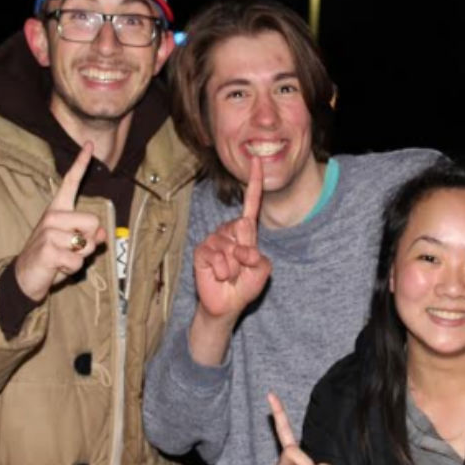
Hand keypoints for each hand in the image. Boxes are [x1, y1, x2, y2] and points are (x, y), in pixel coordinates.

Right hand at [13, 143, 106, 301]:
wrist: (25, 277)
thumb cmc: (52, 257)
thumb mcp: (74, 246)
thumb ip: (90, 237)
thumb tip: (103, 233)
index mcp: (58, 210)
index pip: (70, 182)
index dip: (81, 164)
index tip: (90, 144)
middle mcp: (52, 216)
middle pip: (94, 222)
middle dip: (90, 242)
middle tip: (71, 250)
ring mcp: (47, 232)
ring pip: (87, 244)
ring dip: (80, 257)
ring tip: (62, 258)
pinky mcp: (47, 249)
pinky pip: (77, 261)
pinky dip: (71, 269)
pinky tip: (56, 267)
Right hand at [192, 156, 271, 320]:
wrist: (227, 305)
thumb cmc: (245, 285)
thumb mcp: (262, 270)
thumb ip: (258, 257)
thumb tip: (241, 248)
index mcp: (246, 231)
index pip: (251, 203)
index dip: (254, 182)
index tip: (256, 160)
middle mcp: (229, 231)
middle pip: (244, 229)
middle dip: (248, 254)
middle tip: (243, 269)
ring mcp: (214, 239)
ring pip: (231, 247)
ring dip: (235, 267)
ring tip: (231, 275)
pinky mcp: (202, 251)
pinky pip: (217, 256)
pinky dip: (224, 270)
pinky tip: (221, 276)